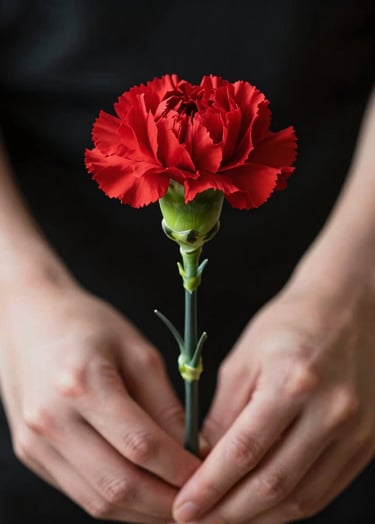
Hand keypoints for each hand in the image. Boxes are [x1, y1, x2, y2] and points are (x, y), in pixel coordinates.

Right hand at [0, 274, 199, 522]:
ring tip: (173, 502)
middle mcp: (52, 419)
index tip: (209, 475)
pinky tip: (141, 491)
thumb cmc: (87, 325)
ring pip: (97, 501)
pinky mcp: (30, 453)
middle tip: (197, 500)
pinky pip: (79, 491)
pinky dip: (115, 501)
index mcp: (83, 383)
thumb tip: (192, 450)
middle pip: (118, 485)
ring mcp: (36, 441)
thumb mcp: (136, 351)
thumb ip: (164, 404)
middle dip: (164, 503)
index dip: (180, 469)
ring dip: (141, 511)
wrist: (29, 319)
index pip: (140, 445)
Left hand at [173, 277, 374, 522]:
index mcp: (292, 382)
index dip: (210, 487)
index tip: (184, 509)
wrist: (346, 308)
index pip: (243, 451)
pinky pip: (326, 490)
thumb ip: (225, 413)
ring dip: (259, 517)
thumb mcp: (244, 359)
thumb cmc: (288, 325)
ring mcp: (355, 430)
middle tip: (198, 521)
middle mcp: (331, 411)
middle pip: (274, 485)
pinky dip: (291, 507)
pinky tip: (264, 508)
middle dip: (229, 512)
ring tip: (226, 518)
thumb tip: (203, 461)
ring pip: (302, 498)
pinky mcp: (367, 442)